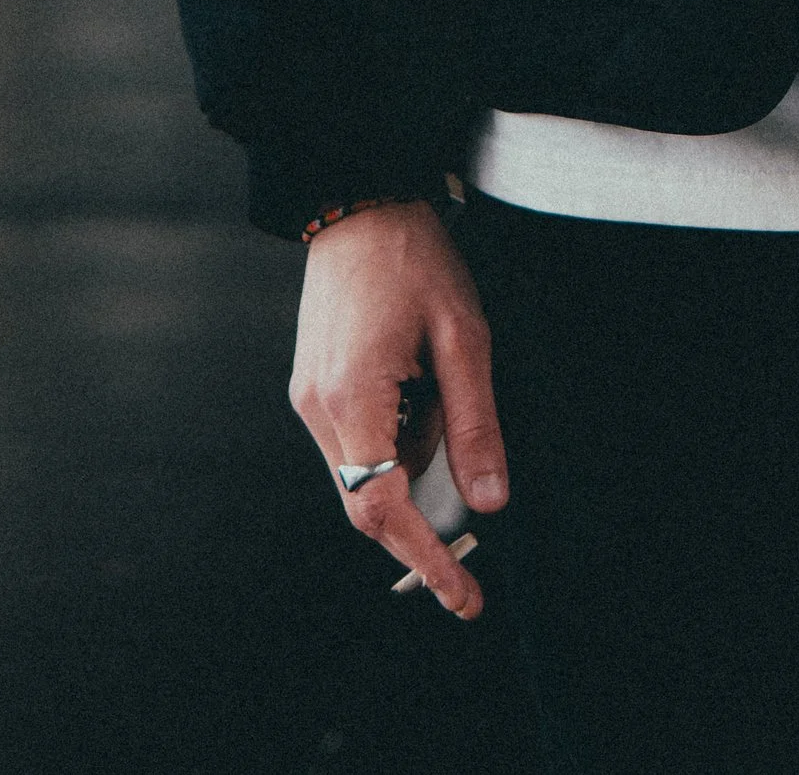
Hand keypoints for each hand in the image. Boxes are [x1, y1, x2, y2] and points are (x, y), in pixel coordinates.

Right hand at [289, 202, 507, 615]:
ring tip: (440, 379)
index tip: (464, 596)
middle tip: (473, 507)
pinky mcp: (312, 386)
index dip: (426, 558)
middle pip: (371, 500)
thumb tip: (490, 504)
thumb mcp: (464, 338)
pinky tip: (418, 381)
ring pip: (366, 472)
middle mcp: (318, 409)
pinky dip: (396, 434)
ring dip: (413, 455)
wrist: (357, 202)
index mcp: (352, 399)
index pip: (384, 510)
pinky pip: (356, 441)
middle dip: (423, 509)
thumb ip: (476, 425)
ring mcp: (309, 399)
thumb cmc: (414, 260)